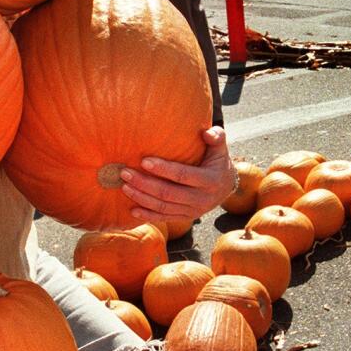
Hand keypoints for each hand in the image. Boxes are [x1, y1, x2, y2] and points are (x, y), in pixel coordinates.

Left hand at [119, 126, 233, 222]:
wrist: (226, 187)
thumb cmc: (218, 162)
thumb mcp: (221, 149)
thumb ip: (216, 136)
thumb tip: (206, 132)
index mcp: (210, 180)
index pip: (183, 175)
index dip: (163, 169)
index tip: (144, 161)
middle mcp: (201, 199)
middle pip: (168, 193)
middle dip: (144, 184)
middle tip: (125, 173)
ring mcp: (193, 211)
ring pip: (163, 207)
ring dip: (142, 198)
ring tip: (124, 187)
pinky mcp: (186, 218)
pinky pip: (165, 218)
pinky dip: (148, 216)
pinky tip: (132, 210)